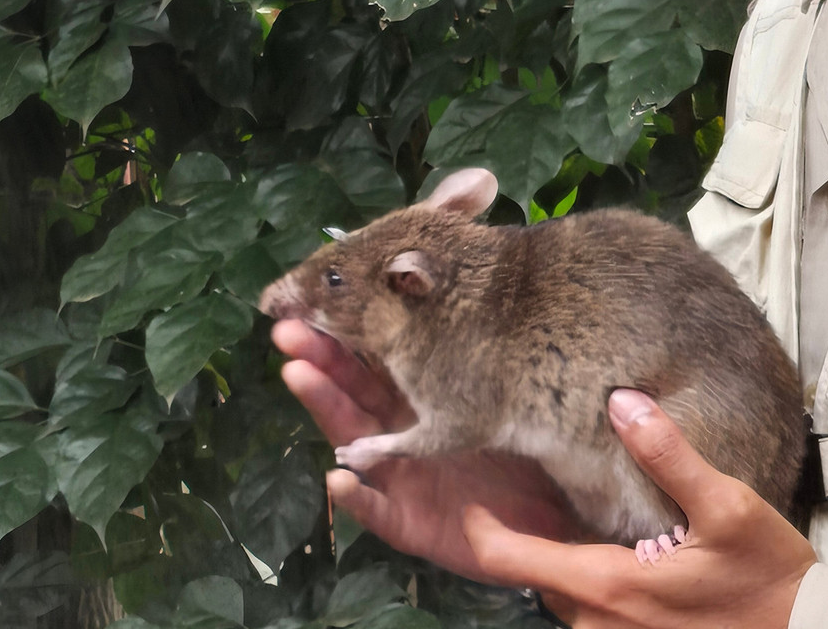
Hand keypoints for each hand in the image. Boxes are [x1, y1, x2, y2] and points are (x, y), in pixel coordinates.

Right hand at [273, 320, 579, 582]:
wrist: (540, 527)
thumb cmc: (515, 464)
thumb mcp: (487, 411)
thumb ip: (460, 368)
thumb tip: (444, 301)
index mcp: (412, 407)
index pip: (369, 365)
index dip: (341, 335)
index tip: (313, 304)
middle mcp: (394, 441)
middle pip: (350, 396)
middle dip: (319, 361)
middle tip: (287, 331)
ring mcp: (396, 483)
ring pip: (352, 443)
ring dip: (326, 407)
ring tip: (299, 374)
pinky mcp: (407, 526)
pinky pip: (378, 511)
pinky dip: (357, 496)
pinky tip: (337, 477)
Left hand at [461, 389, 816, 628]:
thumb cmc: (768, 580)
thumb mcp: (728, 506)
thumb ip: (668, 455)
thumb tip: (622, 403)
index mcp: (609, 586)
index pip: (510, 560)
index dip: (480, 529)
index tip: (469, 499)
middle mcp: (600, 623)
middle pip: (535, 576)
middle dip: (523, 538)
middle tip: (518, 491)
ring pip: (564, 596)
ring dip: (557, 559)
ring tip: (561, 513)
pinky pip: (593, 612)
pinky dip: (586, 579)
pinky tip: (613, 550)